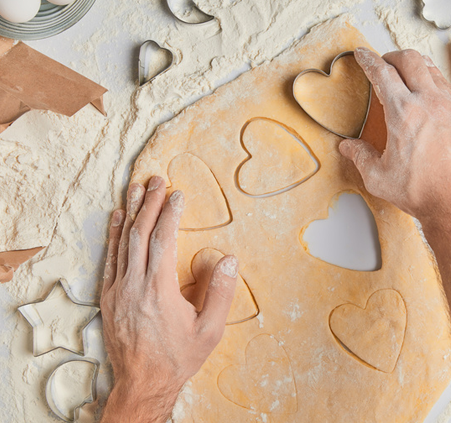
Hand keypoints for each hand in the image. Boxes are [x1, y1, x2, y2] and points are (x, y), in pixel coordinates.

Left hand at [100, 176, 237, 422]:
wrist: (143, 384)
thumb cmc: (178, 358)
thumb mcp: (209, 331)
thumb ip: (220, 293)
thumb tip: (230, 260)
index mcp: (159, 290)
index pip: (164, 240)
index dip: (170, 213)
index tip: (177, 194)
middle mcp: (134, 285)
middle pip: (140, 234)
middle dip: (149, 203)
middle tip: (156, 179)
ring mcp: (117, 290)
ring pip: (122, 242)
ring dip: (130, 212)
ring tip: (134, 188)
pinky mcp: (108, 297)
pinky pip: (109, 259)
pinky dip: (113, 235)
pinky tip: (116, 218)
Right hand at [339, 48, 450, 223]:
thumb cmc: (421, 192)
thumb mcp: (379, 177)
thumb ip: (360, 156)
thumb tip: (348, 147)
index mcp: (403, 113)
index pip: (382, 73)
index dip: (369, 60)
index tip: (363, 54)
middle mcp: (430, 103)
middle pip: (410, 60)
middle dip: (393, 56)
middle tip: (385, 62)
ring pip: (434, 71)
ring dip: (417, 69)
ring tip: (408, 77)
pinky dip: (436, 87)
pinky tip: (431, 101)